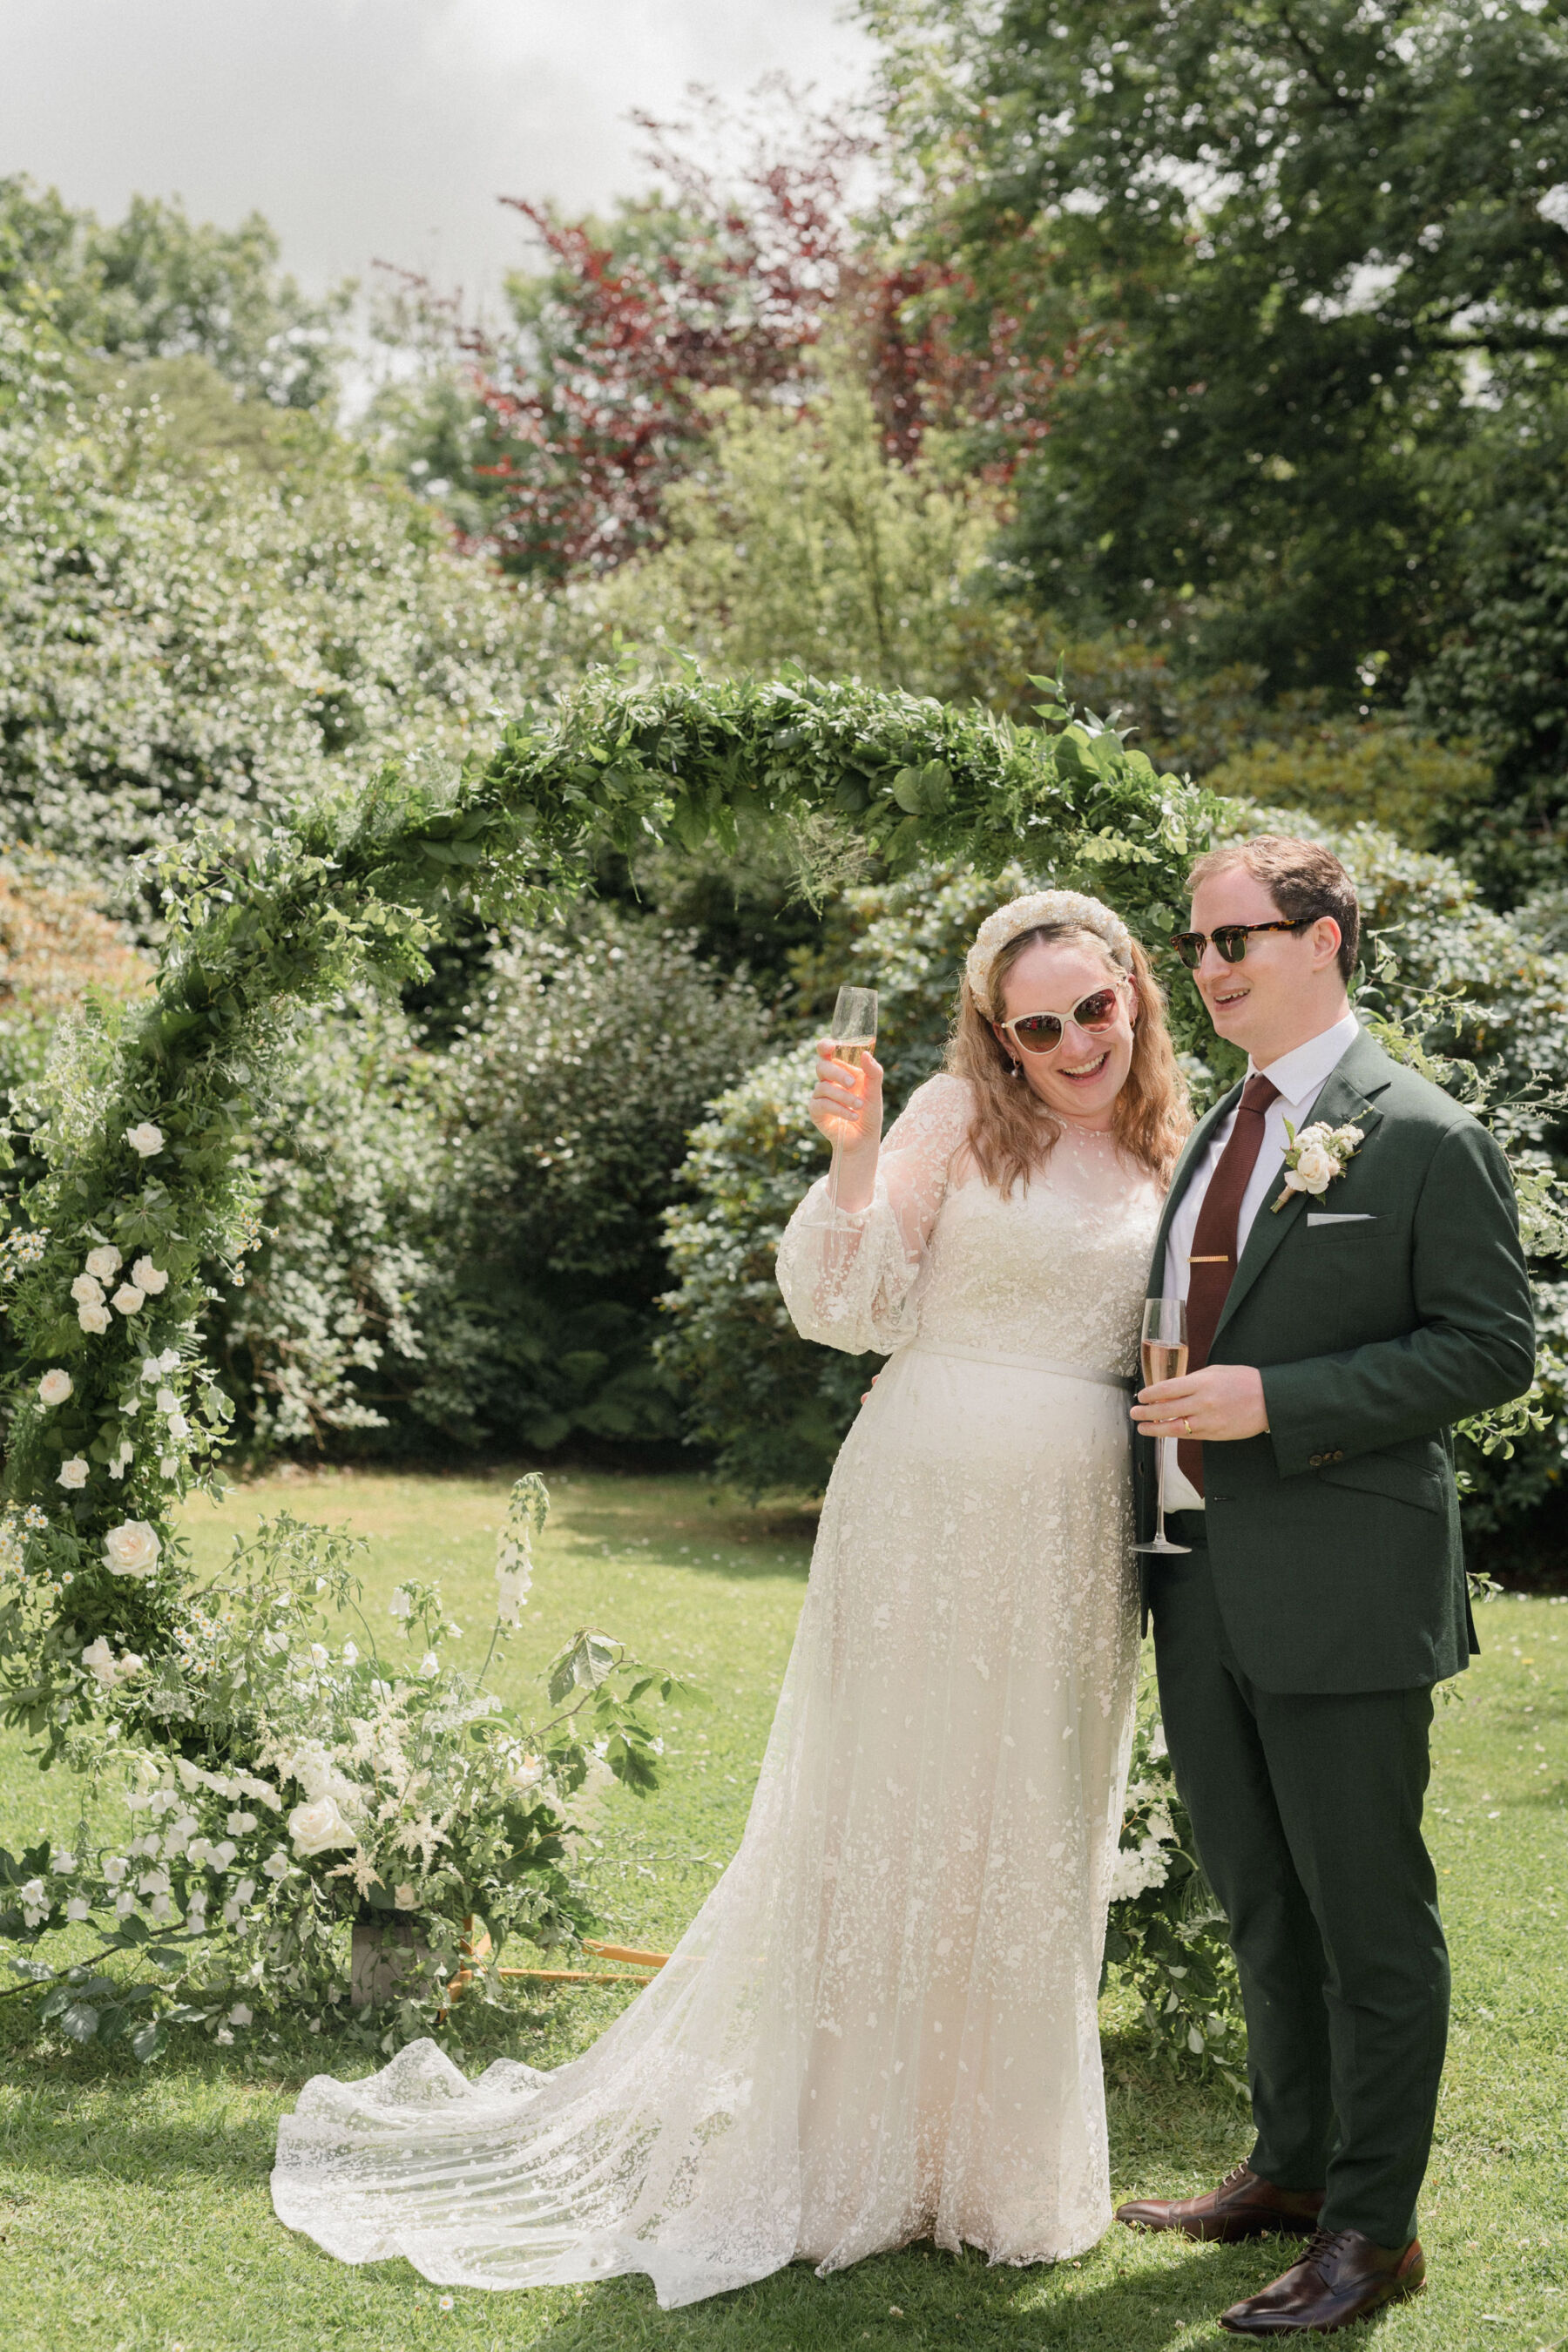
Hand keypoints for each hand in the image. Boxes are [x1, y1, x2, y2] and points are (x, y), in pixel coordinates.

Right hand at [807, 1044, 883, 1156]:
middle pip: (822, 1067)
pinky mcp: (815, 1111)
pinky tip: (853, 1116)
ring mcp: (819, 1095)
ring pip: (823, 1087)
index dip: (824, 1046)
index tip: (831, 1047)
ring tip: (859, 1106)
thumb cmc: (869, 1112)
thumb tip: (865, 1054)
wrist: (864, 1138)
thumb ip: (873, 1072)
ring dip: (844, 1097)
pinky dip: (839, 1109)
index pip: (826, 1052)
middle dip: (837, 1073)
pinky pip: (822, 1104)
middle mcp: (827, 1080)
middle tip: (852, 1084)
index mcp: (840, 1070)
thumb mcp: (875, 1091)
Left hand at [1131, 1363, 1269, 1442]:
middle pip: (1166, 1410)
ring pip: (1174, 1427)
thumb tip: (1171, 1389)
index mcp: (1202, 1383)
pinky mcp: (1215, 1434)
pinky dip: (1174, 1433)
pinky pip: (1189, 1435)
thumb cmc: (1243, 1381)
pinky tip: (1165, 1431)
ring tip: (1143, 1427)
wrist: (1270, 1400)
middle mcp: (1203, 1403)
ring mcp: (1209, 1421)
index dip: (1150, 1394)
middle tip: (1134, 1413)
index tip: (1141, 1396)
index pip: (1167, 1389)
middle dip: (1146, 1413)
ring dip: (1155, 1429)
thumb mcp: (1216, 1372)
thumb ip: (1193, 1380)